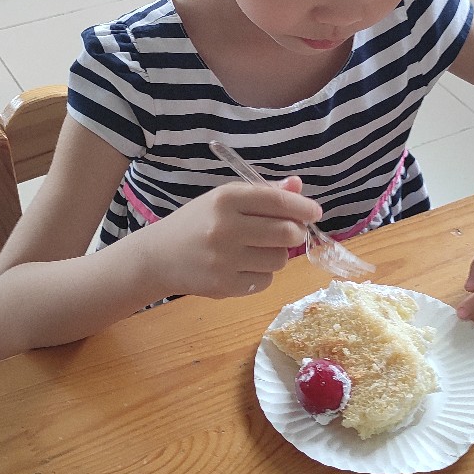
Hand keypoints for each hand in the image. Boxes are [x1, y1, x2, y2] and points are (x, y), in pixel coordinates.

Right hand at [144, 176, 321, 299]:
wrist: (158, 257)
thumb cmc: (197, 223)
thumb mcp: (224, 199)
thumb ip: (263, 193)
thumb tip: (298, 187)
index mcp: (226, 199)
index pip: (277, 201)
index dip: (302, 207)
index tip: (314, 212)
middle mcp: (225, 228)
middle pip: (287, 233)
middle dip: (295, 232)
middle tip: (288, 232)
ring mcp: (224, 260)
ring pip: (279, 259)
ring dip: (277, 254)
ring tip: (257, 249)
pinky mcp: (224, 286)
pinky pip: (265, 280)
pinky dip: (261, 274)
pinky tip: (243, 266)